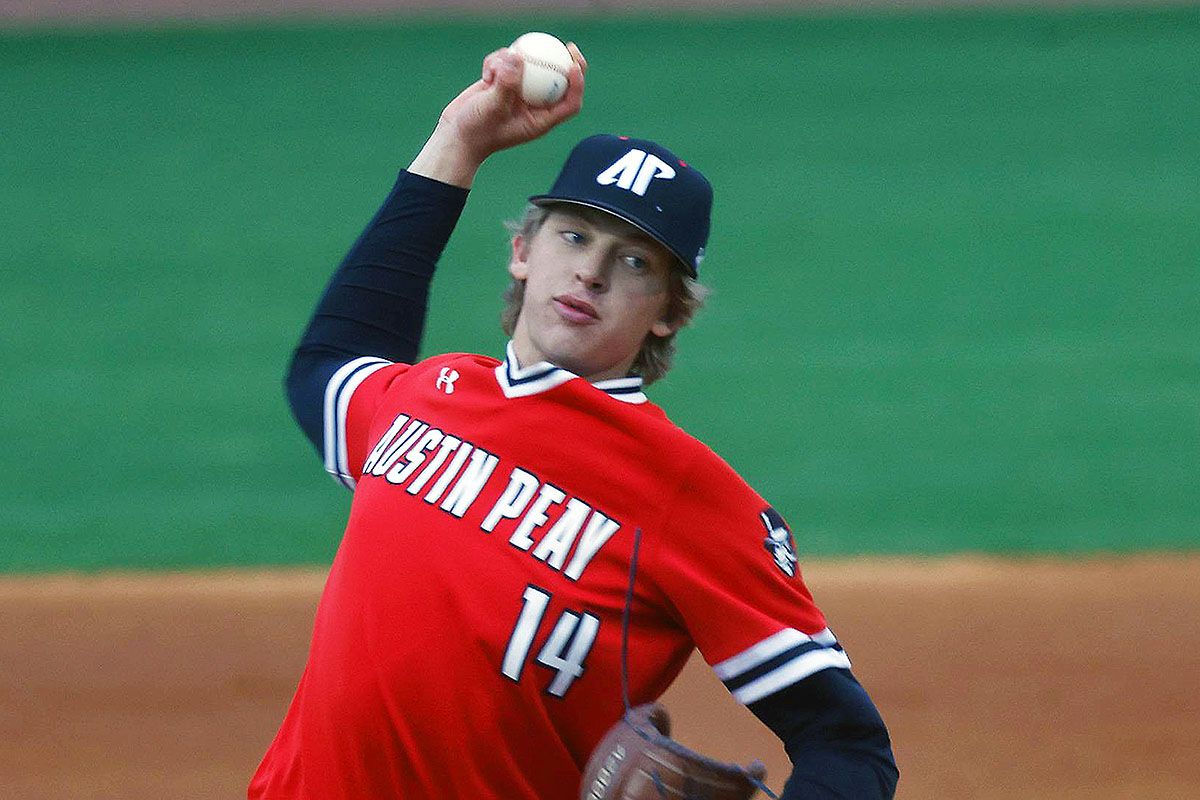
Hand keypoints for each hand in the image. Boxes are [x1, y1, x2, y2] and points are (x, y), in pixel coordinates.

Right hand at [409, 43, 586, 186]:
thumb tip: (518, 57)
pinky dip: (496, 62)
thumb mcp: (492, 108)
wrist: (455, 135)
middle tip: (568, 46)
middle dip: (566, 62)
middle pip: (559, 81)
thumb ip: (506, 84)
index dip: (578, 84)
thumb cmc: (476, 131)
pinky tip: (485, 73)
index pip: (569, 103)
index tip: (574, 66)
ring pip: (529, 67)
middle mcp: (533, 105)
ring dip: (513, 60)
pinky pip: (508, 63)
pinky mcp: (503, 82)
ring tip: (495, 71)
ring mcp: (519, 92)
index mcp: (540, 120)